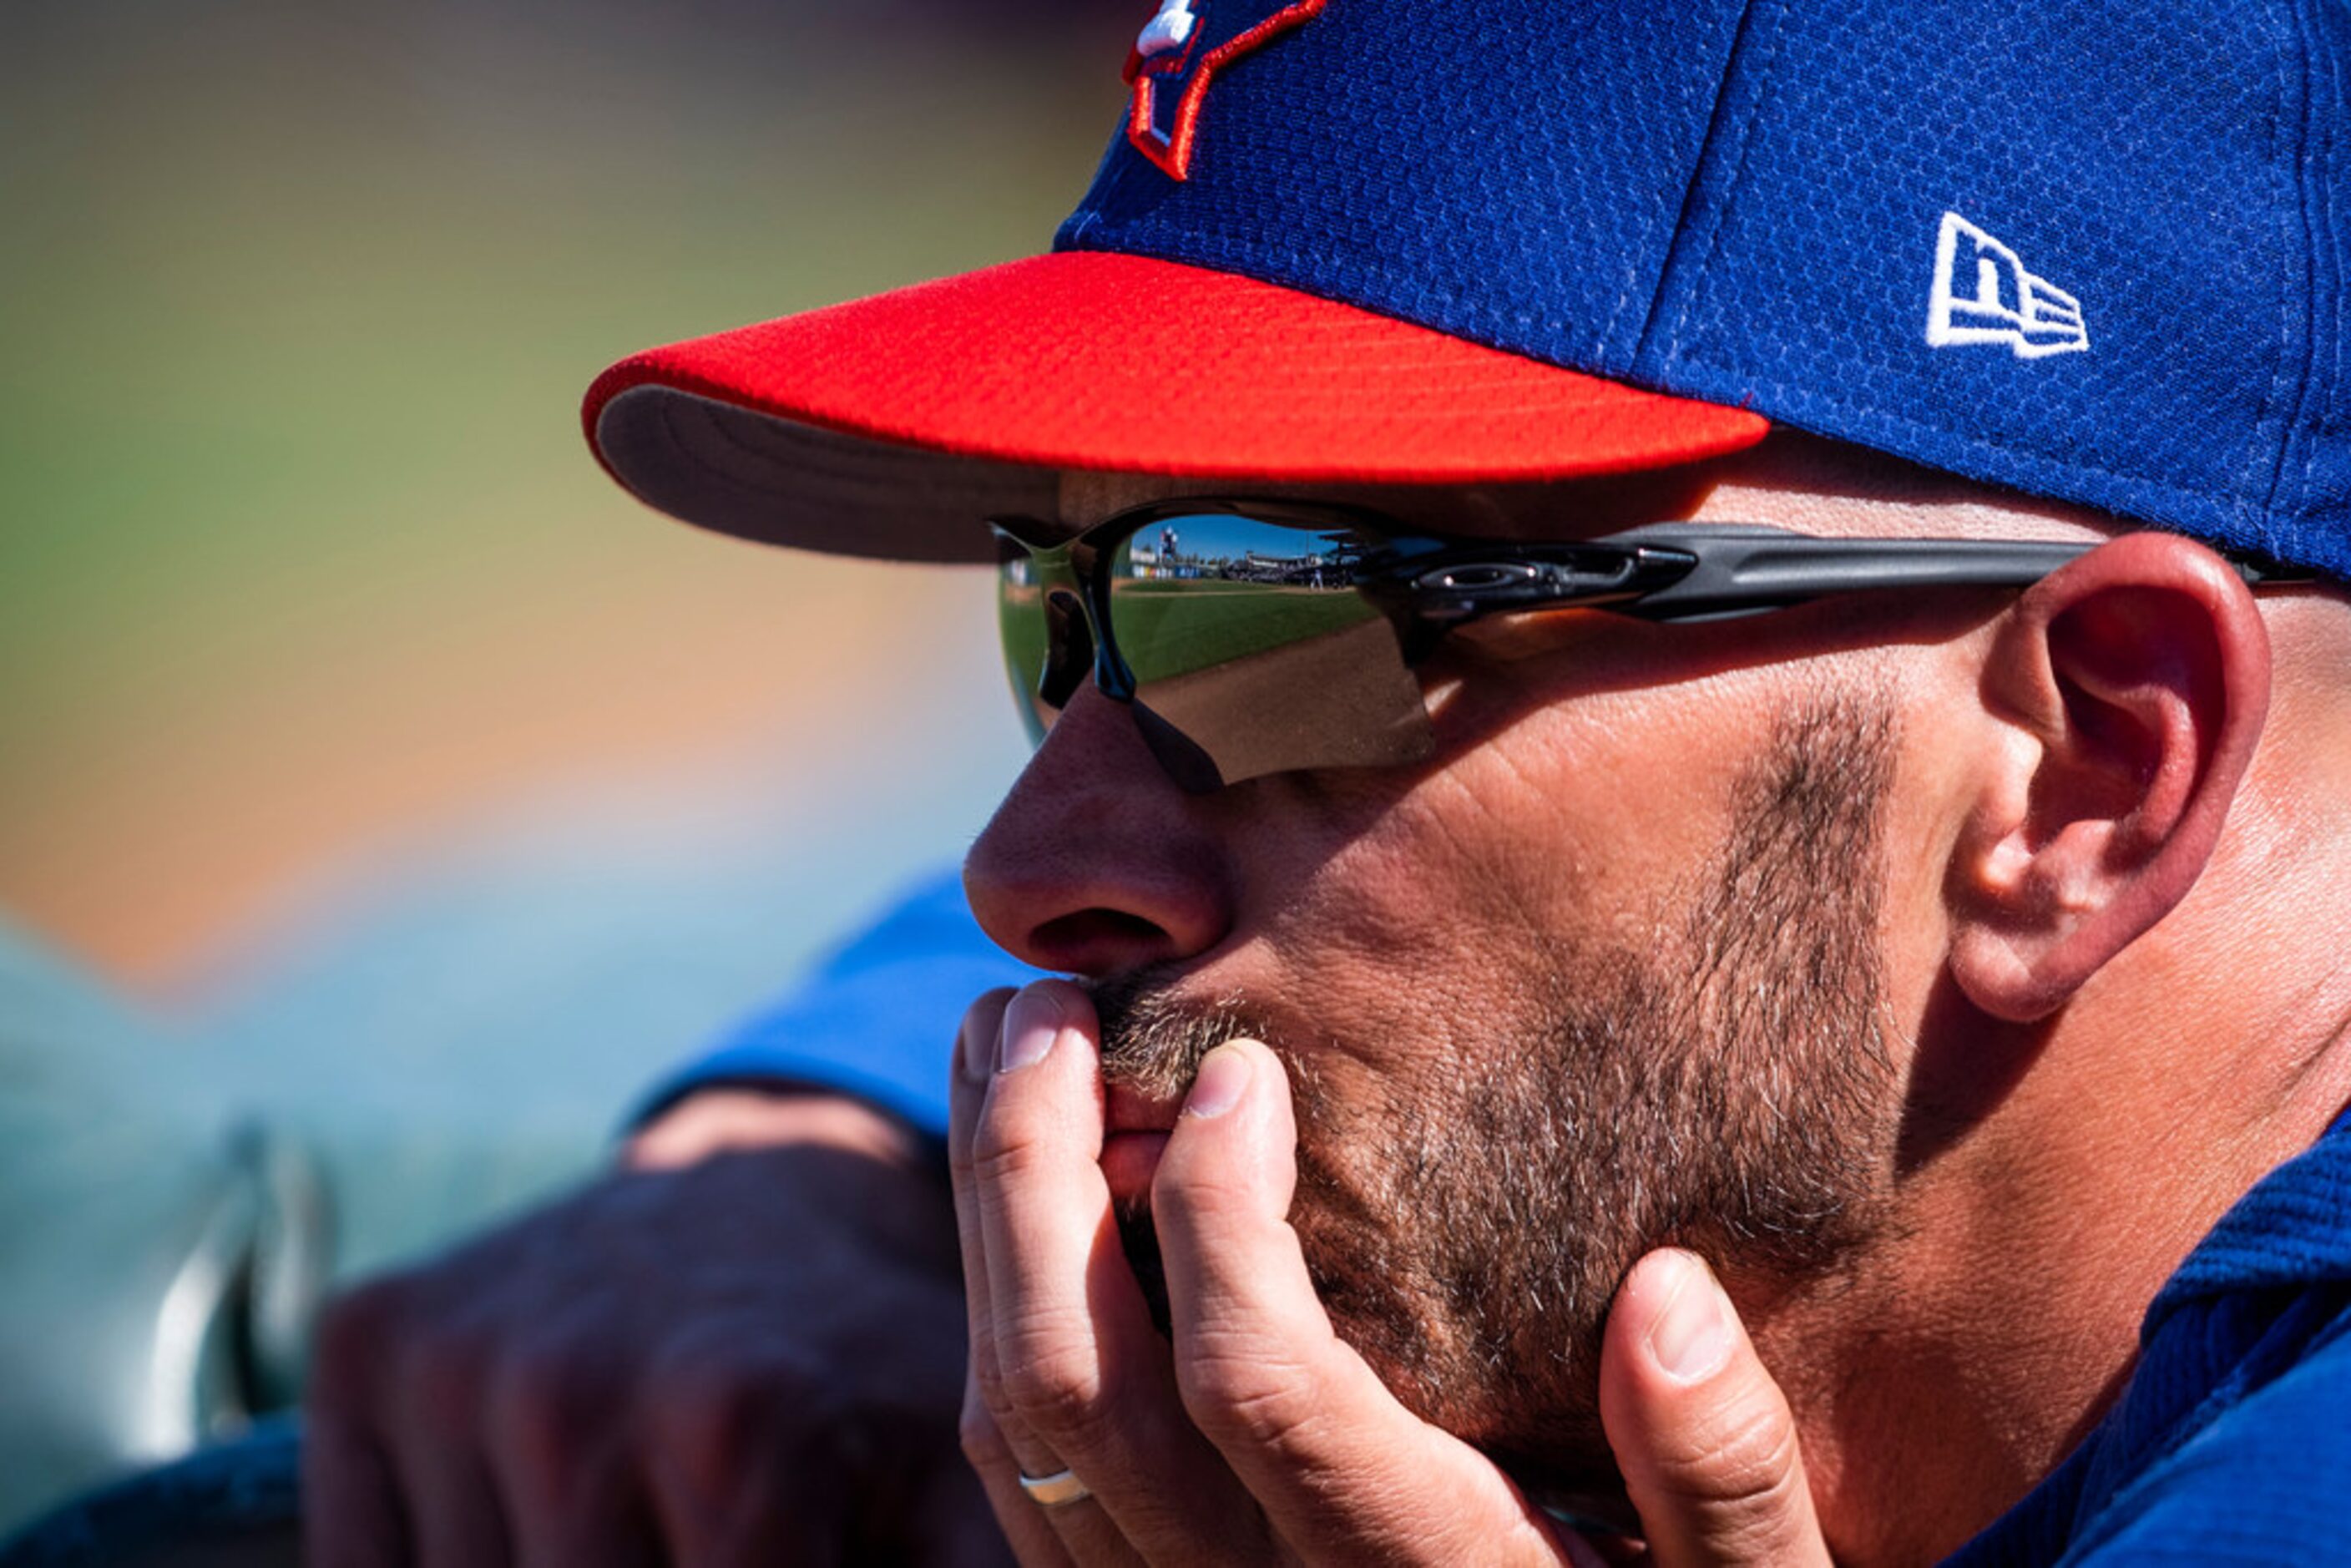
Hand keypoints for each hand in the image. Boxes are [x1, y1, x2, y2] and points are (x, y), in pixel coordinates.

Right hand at [305, 1089, 1008, 1566]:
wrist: (770, 1184)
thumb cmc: (874, 1360)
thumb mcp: (955, 1471)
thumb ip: (986, 1565)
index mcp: (735, 1429)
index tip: (793, 1548)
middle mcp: (570, 1389)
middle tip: (723, 1522)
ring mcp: (453, 1362)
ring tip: (647, 1510)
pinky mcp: (368, 1333)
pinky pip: (359, 1558)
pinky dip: (442, 1558)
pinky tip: (537, 1502)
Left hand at [948, 980, 1828, 1565]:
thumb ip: (1726, 1474)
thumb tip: (1667, 1299)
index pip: (1255, 1381)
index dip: (1224, 1209)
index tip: (1249, 1068)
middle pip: (1074, 1383)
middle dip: (1033, 1172)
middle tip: (1046, 1004)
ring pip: (1013, 1416)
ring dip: (987, 1215)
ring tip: (1003, 1043)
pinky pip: (1013, 1457)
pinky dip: (988, 1298)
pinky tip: (1019, 1177)